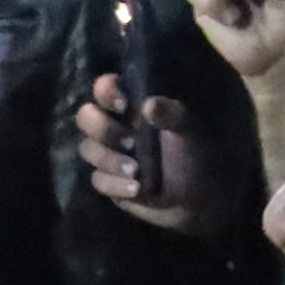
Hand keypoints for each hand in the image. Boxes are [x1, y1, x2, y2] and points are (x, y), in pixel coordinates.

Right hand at [74, 72, 240, 239]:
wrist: (198, 196)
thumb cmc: (193, 154)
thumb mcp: (188, 130)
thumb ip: (171, 114)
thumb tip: (148, 105)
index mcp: (133, 108)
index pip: (106, 88)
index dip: (106, 91)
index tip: (122, 104)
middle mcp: (115, 127)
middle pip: (86, 117)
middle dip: (101, 128)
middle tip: (128, 140)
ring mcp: (108, 154)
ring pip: (88, 149)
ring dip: (109, 159)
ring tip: (136, 170)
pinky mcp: (108, 181)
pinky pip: (98, 180)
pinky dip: (115, 184)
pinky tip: (136, 189)